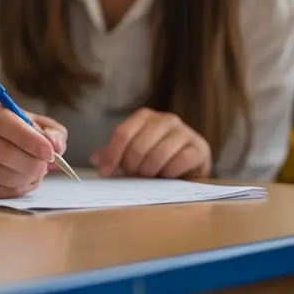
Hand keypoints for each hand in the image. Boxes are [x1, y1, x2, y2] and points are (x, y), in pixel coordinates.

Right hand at [0, 101, 66, 198]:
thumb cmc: (20, 135)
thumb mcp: (40, 127)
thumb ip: (53, 134)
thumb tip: (56, 146)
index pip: (9, 125)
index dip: (31, 141)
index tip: (50, 153)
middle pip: (4, 153)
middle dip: (30, 165)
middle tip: (43, 168)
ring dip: (23, 180)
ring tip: (32, 175)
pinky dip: (10, 192)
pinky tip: (18, 184)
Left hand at [90, 108, 211, 178]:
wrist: (192, 165)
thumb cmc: (158, 158)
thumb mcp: (134, 153)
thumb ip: (115, 154)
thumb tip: (95, 159)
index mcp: (145, 116)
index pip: (122, 134)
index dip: (112, 155)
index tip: (105, 173)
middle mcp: (165, 119)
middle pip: (138, 146)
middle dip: (132, 166)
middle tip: (134, 175)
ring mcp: (184, 132)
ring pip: (158, 155)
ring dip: (150, 171)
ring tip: (150, 176)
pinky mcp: (199, 147)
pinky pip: (179, 162)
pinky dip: (169, 173)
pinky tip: (168, 176)